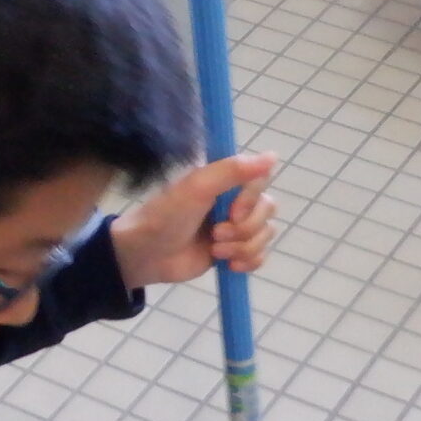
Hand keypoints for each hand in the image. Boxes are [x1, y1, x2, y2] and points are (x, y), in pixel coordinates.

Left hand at [110, 152, 278, 289]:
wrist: (146, 256)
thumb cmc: (166, 216)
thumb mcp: (197, 188)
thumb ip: (233, 170)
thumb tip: (274, 155)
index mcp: (224, 180)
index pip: (261, 181)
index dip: (251, 200)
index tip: (231, 211)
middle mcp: (233, 200)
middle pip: (267, 210)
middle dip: (244, 228)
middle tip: (216, 234)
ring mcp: (234, 227)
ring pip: (265, 234)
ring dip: (242, 247)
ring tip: (215, 250)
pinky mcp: (233, 251)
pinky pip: (260, 255)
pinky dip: (249, 261)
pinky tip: (229, 265)